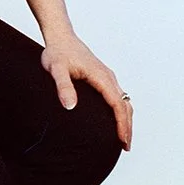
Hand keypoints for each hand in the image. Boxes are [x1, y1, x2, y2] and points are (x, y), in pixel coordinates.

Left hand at [40, 32, 132, 150]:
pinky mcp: (102, 77)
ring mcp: (107, 76)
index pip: (117, 104)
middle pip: (125, 105)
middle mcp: (108, 76)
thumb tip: (70, 106)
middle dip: (127, 126)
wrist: (60, 37)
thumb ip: (63, 86)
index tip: (122, 140)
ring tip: (123, 138)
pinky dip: (121, 111)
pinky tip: (114, 120)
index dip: (122, 124)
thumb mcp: (56, 70)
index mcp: (101, 76)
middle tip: (125, 147)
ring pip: (123, 101)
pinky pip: (117, 96)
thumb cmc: (57, 52)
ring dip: (126, 119)